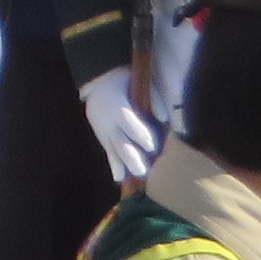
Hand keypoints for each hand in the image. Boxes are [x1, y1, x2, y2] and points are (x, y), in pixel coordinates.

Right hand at [80, 68, 160, 185]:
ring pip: (114, 149)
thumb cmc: (124, 81)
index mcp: (116, 104)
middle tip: (143, 170)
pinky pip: (108, 152)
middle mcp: (107, 120)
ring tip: (136, 175)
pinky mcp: (103, 138)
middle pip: (120, 140)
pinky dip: (113, 165)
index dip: (139, 133)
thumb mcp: (138, 82)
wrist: (96, 83)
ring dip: (125, 164)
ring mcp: (103, 131)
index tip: (151, 146)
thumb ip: (153, 97)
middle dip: (132, 156)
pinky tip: (119, 178)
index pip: (127, 120)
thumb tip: (164, 118)